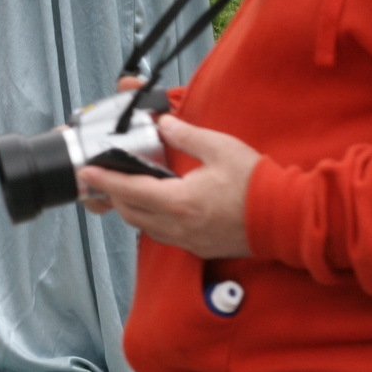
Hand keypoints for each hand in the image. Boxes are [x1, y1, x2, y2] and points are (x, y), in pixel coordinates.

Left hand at [76, 114, 259, 258]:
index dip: (105, 181)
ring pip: (146, 227)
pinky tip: (155, 205)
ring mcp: (189, 240)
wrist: (284, 218)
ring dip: (131, 209)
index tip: (87, 172)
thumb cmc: (255, 183)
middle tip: (102, 177)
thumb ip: (186, 136)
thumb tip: (164, 124)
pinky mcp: (200, 246)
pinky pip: (164, 235)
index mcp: (179, 201)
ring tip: (125, 189)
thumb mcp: (220, 148)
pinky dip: (151, 220)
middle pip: (131, 213)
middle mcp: (178, 226)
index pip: (130, 191)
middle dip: (113, 195)